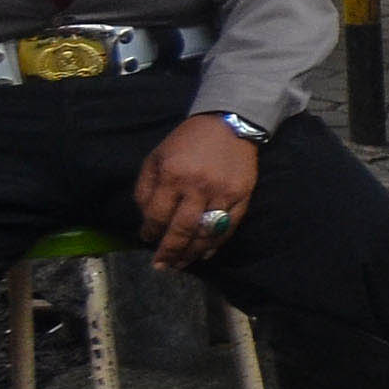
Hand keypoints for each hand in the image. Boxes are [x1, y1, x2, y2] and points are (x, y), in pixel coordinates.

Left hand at [135, 117, 258, 269]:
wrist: (229, 122)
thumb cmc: (187, 141)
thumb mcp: (157, 156)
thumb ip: (146, 186)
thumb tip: (146, 218)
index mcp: (172, 175)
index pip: (157, 214)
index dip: (150, 232)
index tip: (146, 240)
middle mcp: (197, 187)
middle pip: (181, 230)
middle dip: (169, 251)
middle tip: (161, 266)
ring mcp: (222, 193)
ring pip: (205, 233)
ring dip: (191, 253)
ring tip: (181, 264)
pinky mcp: (242, 196)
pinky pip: (229, 227)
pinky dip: (217, 244)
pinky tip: (206, 253)